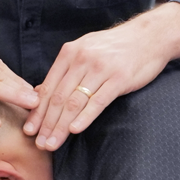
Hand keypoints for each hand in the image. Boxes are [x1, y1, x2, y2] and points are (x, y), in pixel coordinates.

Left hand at [23, 2, 179, 149]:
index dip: (38, 111)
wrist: (149, 35)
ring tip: (52, 143)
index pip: (49, 87)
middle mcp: (82, 59)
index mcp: (70, 53)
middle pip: (59, 97)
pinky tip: (74, 130)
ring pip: (75, 102)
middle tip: (38, 144)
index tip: (29, 130)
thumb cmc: (115, 47)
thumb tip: (41, 92)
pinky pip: (98, 101)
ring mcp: (100, 68)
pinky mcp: (119, 78)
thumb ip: (65, 70)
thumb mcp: (86, 50)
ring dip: (61, 126)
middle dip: (46, 124)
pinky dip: (84, 117)